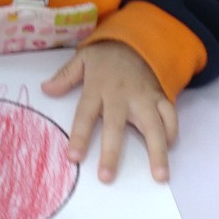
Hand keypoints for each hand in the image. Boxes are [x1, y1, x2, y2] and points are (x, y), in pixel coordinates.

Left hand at [41, 41, 177, 183]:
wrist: (135, 40)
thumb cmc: (106, 56)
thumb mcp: (82, 59)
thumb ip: (65, 76)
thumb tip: (45, 89)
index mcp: (97, 87)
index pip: (85, 114)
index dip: (79, 136)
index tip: (74, 157)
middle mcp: (121, 95)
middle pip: (115, 126)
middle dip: (111, 153)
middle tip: (107, 177)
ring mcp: (143, 97)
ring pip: (152, 125)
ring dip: (157, 151)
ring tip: (160, 176)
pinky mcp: (160, 97)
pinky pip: (170, 116)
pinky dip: (172, 133)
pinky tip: (168, 149)